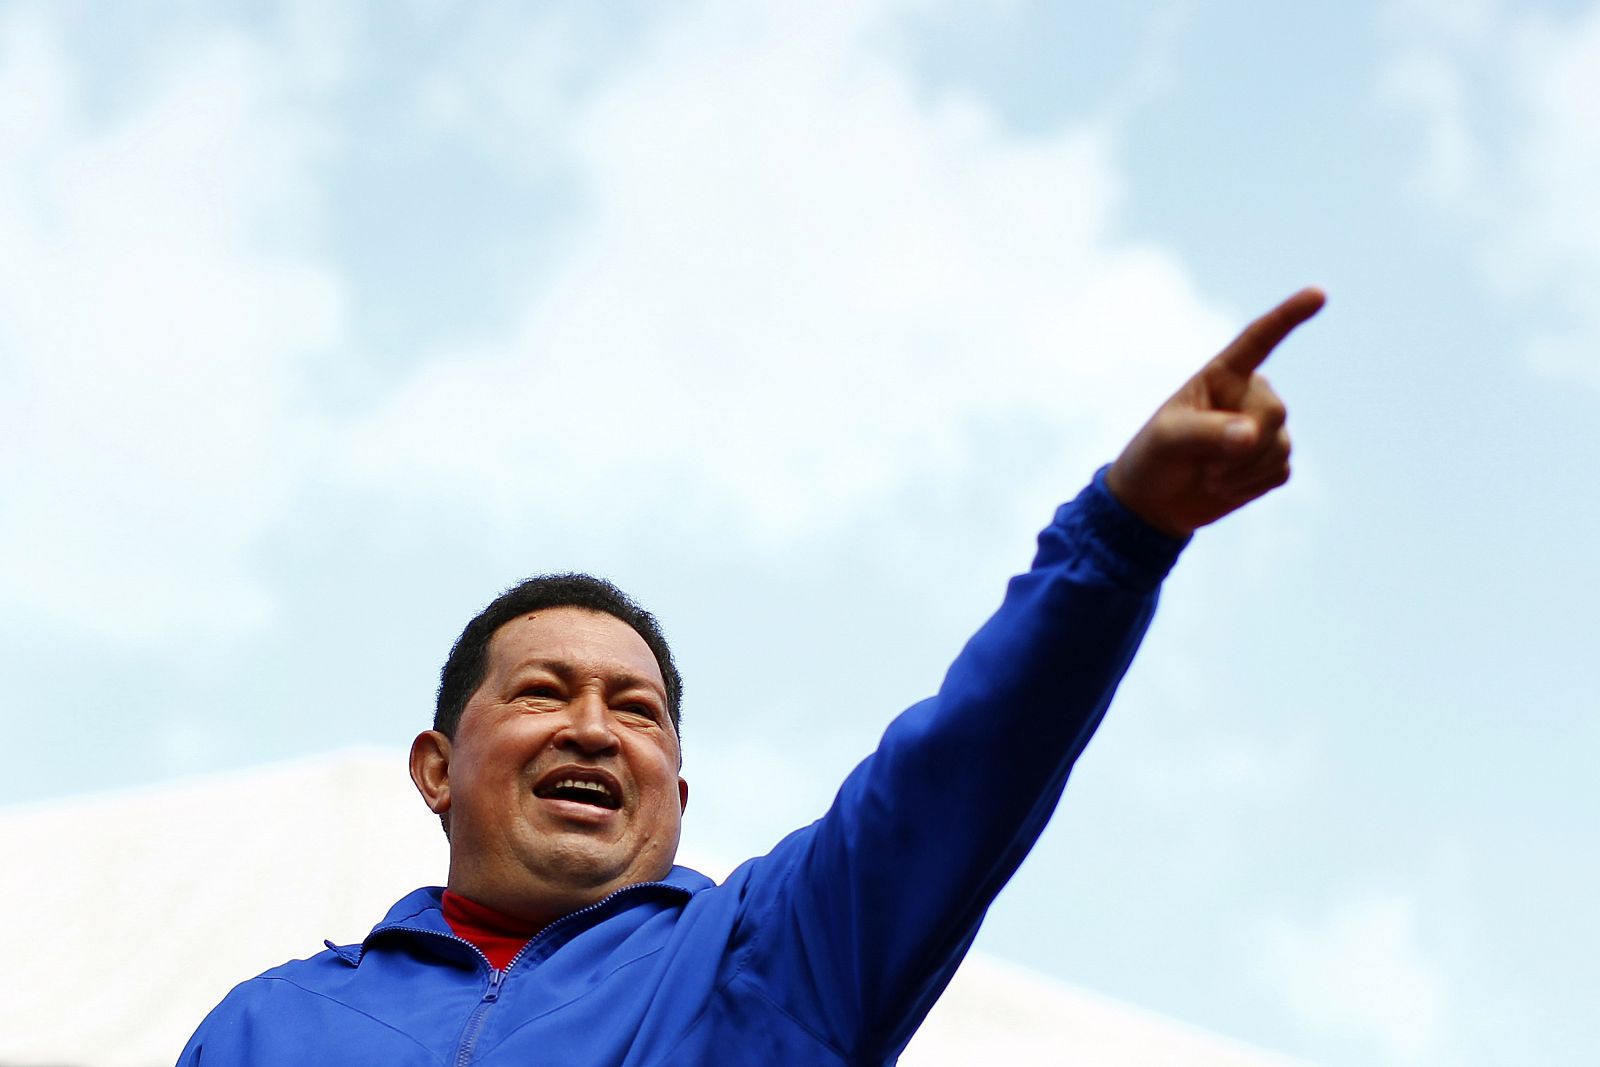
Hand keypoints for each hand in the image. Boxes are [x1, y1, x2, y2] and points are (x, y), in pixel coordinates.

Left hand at [1106, 287, 1324, 537]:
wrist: (1157, 502)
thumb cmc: (1154, 458)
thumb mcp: (1167, 440)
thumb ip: (1206, 432)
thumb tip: (1251, 434)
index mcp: (1222, 375)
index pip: (1259, 340)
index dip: (1289, 316)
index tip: (1318, 294)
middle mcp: (1250, 395)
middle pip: (1273, 412)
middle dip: (1241, 444)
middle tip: (1203, 461)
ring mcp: (1266, 427)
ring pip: (1279, 446)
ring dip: (1241, 470)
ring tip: (1208, 473)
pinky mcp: (1273, 459)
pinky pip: (1279, 471)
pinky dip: (1250, 486)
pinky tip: (1225, 485)